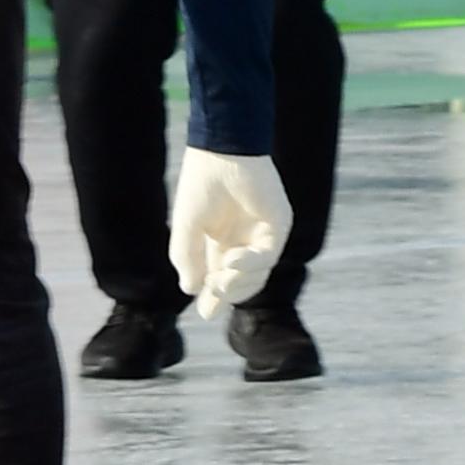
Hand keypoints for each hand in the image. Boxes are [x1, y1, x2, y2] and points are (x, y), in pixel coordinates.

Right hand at [167, 149, 289, 316]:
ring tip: (221, 277)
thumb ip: (188, 258)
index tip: (206, 312)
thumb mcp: (187, 228)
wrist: (222, 152)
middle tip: (213, 289)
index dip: (214, 299)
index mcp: (220, 244)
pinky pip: (268, 256)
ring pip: (258, 276)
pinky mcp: (278, 224)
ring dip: (239, 283)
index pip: (220, 281)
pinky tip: (232, 259)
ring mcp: (262, 234)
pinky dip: (250, 264)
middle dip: (227, 294)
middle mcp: (243, 242)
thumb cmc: (202, 185)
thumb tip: (191, 291)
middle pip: (241, 284)